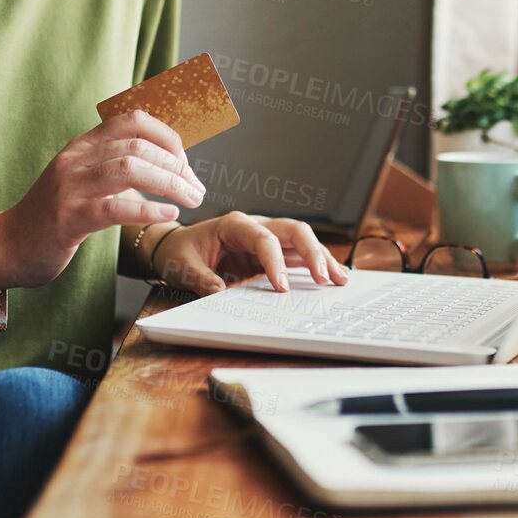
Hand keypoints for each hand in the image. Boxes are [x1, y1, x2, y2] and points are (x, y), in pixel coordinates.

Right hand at [0, 109, 203, 288]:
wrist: (8, 246)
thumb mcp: (82, 180)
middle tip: (196, 188)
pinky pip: (115, 207)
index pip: (132, 120)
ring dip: (169, 183)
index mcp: (82, 145)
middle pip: (138, 146)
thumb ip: (114, 166)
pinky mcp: (68, 218)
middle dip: (176, 166)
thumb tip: (167, 164)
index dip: (167, 136)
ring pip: (130, 169)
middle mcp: (76, 159)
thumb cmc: (54, 216)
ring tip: (191, 199)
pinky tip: (168, 215)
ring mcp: (70, 187)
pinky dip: (148, 209)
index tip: (185, 161)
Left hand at [150, 211, 351, 294]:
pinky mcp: (271, 252)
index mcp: (235, 225)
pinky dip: (315, 264)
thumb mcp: (184, 266)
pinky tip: (331, 276)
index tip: (282, 288)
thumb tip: (219, 292)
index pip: (264, 239)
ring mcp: (266, 238)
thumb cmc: (181, 251)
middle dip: (313, 252)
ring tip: (340, 279)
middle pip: (294, 231)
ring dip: (321, 258)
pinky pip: (297, 255)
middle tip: (325, 278)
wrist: (176, 246)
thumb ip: (201, 278)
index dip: (276, 262)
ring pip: (302, 241)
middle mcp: (256, 226)